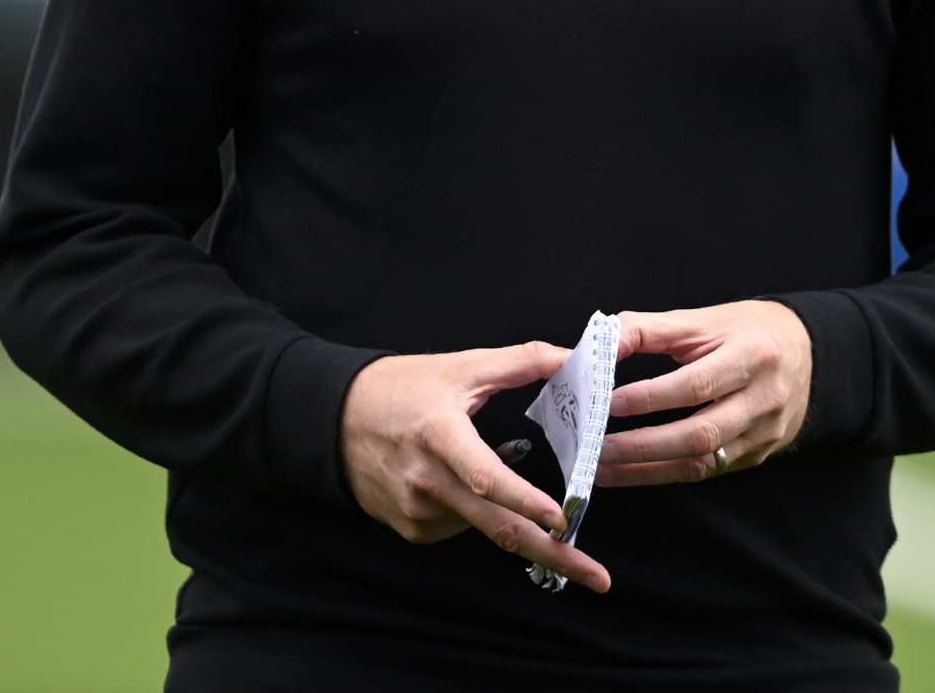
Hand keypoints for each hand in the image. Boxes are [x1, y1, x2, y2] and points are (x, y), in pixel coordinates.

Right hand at [340, 341, 611, 592]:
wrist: (336, 420)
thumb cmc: (403, 387)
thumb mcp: (461, 366)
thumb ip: (521, 360)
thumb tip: (572, 356)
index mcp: (440, 435)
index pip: (486, 476)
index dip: (525, 499)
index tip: (563, 518)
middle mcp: (428, 481)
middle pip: (499, 528)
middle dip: (555, 555)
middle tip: (599, 578)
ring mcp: (419, 513)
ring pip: (486, 525)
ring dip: (518, 518)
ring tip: (531, 497)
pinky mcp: (414, 530)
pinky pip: (463, 526)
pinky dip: (482, 511)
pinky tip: (474, 486)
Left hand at [595, 300, 811, 486]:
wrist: (804, 351)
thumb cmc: (744, 330)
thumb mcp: (702, 319)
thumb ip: (648, 329)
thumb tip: (601, 344)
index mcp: (751, 355)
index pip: (696, 384)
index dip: (651, 397)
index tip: (608, 403)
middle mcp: (763, 399)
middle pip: (702, 434)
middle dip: (644, 446)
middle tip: (598, 448)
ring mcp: (764, 433)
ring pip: (704, 462)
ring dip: (649, 470)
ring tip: (604, 467)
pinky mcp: (758, 455)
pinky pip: (710, 470)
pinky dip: (667, 473)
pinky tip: (634, 472)